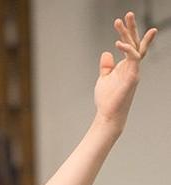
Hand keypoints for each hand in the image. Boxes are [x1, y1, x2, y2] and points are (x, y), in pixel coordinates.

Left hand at [94, 12, 156, 129]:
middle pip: (135, 42)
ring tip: (120, 21)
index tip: (122, 20)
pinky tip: (117, 43)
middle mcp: (132, 67)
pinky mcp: (132, 77)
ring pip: (135, 47)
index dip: (128, 33)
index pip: (131, 46)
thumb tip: (106, 53)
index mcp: (126, 66)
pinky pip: (133, 59)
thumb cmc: (107, 99)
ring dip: (128, 34)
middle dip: (132, 27)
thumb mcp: (104, 78)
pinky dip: (127, 50)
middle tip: (128, 13)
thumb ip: (106, 66)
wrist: (108, 114)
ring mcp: (134, 71)